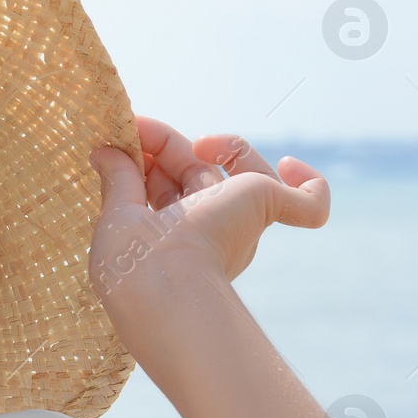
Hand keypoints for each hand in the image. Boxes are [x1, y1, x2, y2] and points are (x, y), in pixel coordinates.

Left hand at [86, 116, 329, 308]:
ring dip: (230, 146)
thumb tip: (106, 151)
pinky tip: (292, 165)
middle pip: (200, 173)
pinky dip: (311, 184)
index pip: (165, 182)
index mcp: (171, 237)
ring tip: (206, 144)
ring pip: (249, 174)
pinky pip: (309, 204)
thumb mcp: (115, 216)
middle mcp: (209, 232)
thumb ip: (117, 182)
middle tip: (139, 129)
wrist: (166, 287)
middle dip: (169, 148)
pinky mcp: (267, 209)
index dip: (146, 153)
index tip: (124, 132)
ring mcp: (241, 222)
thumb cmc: (133, 263)